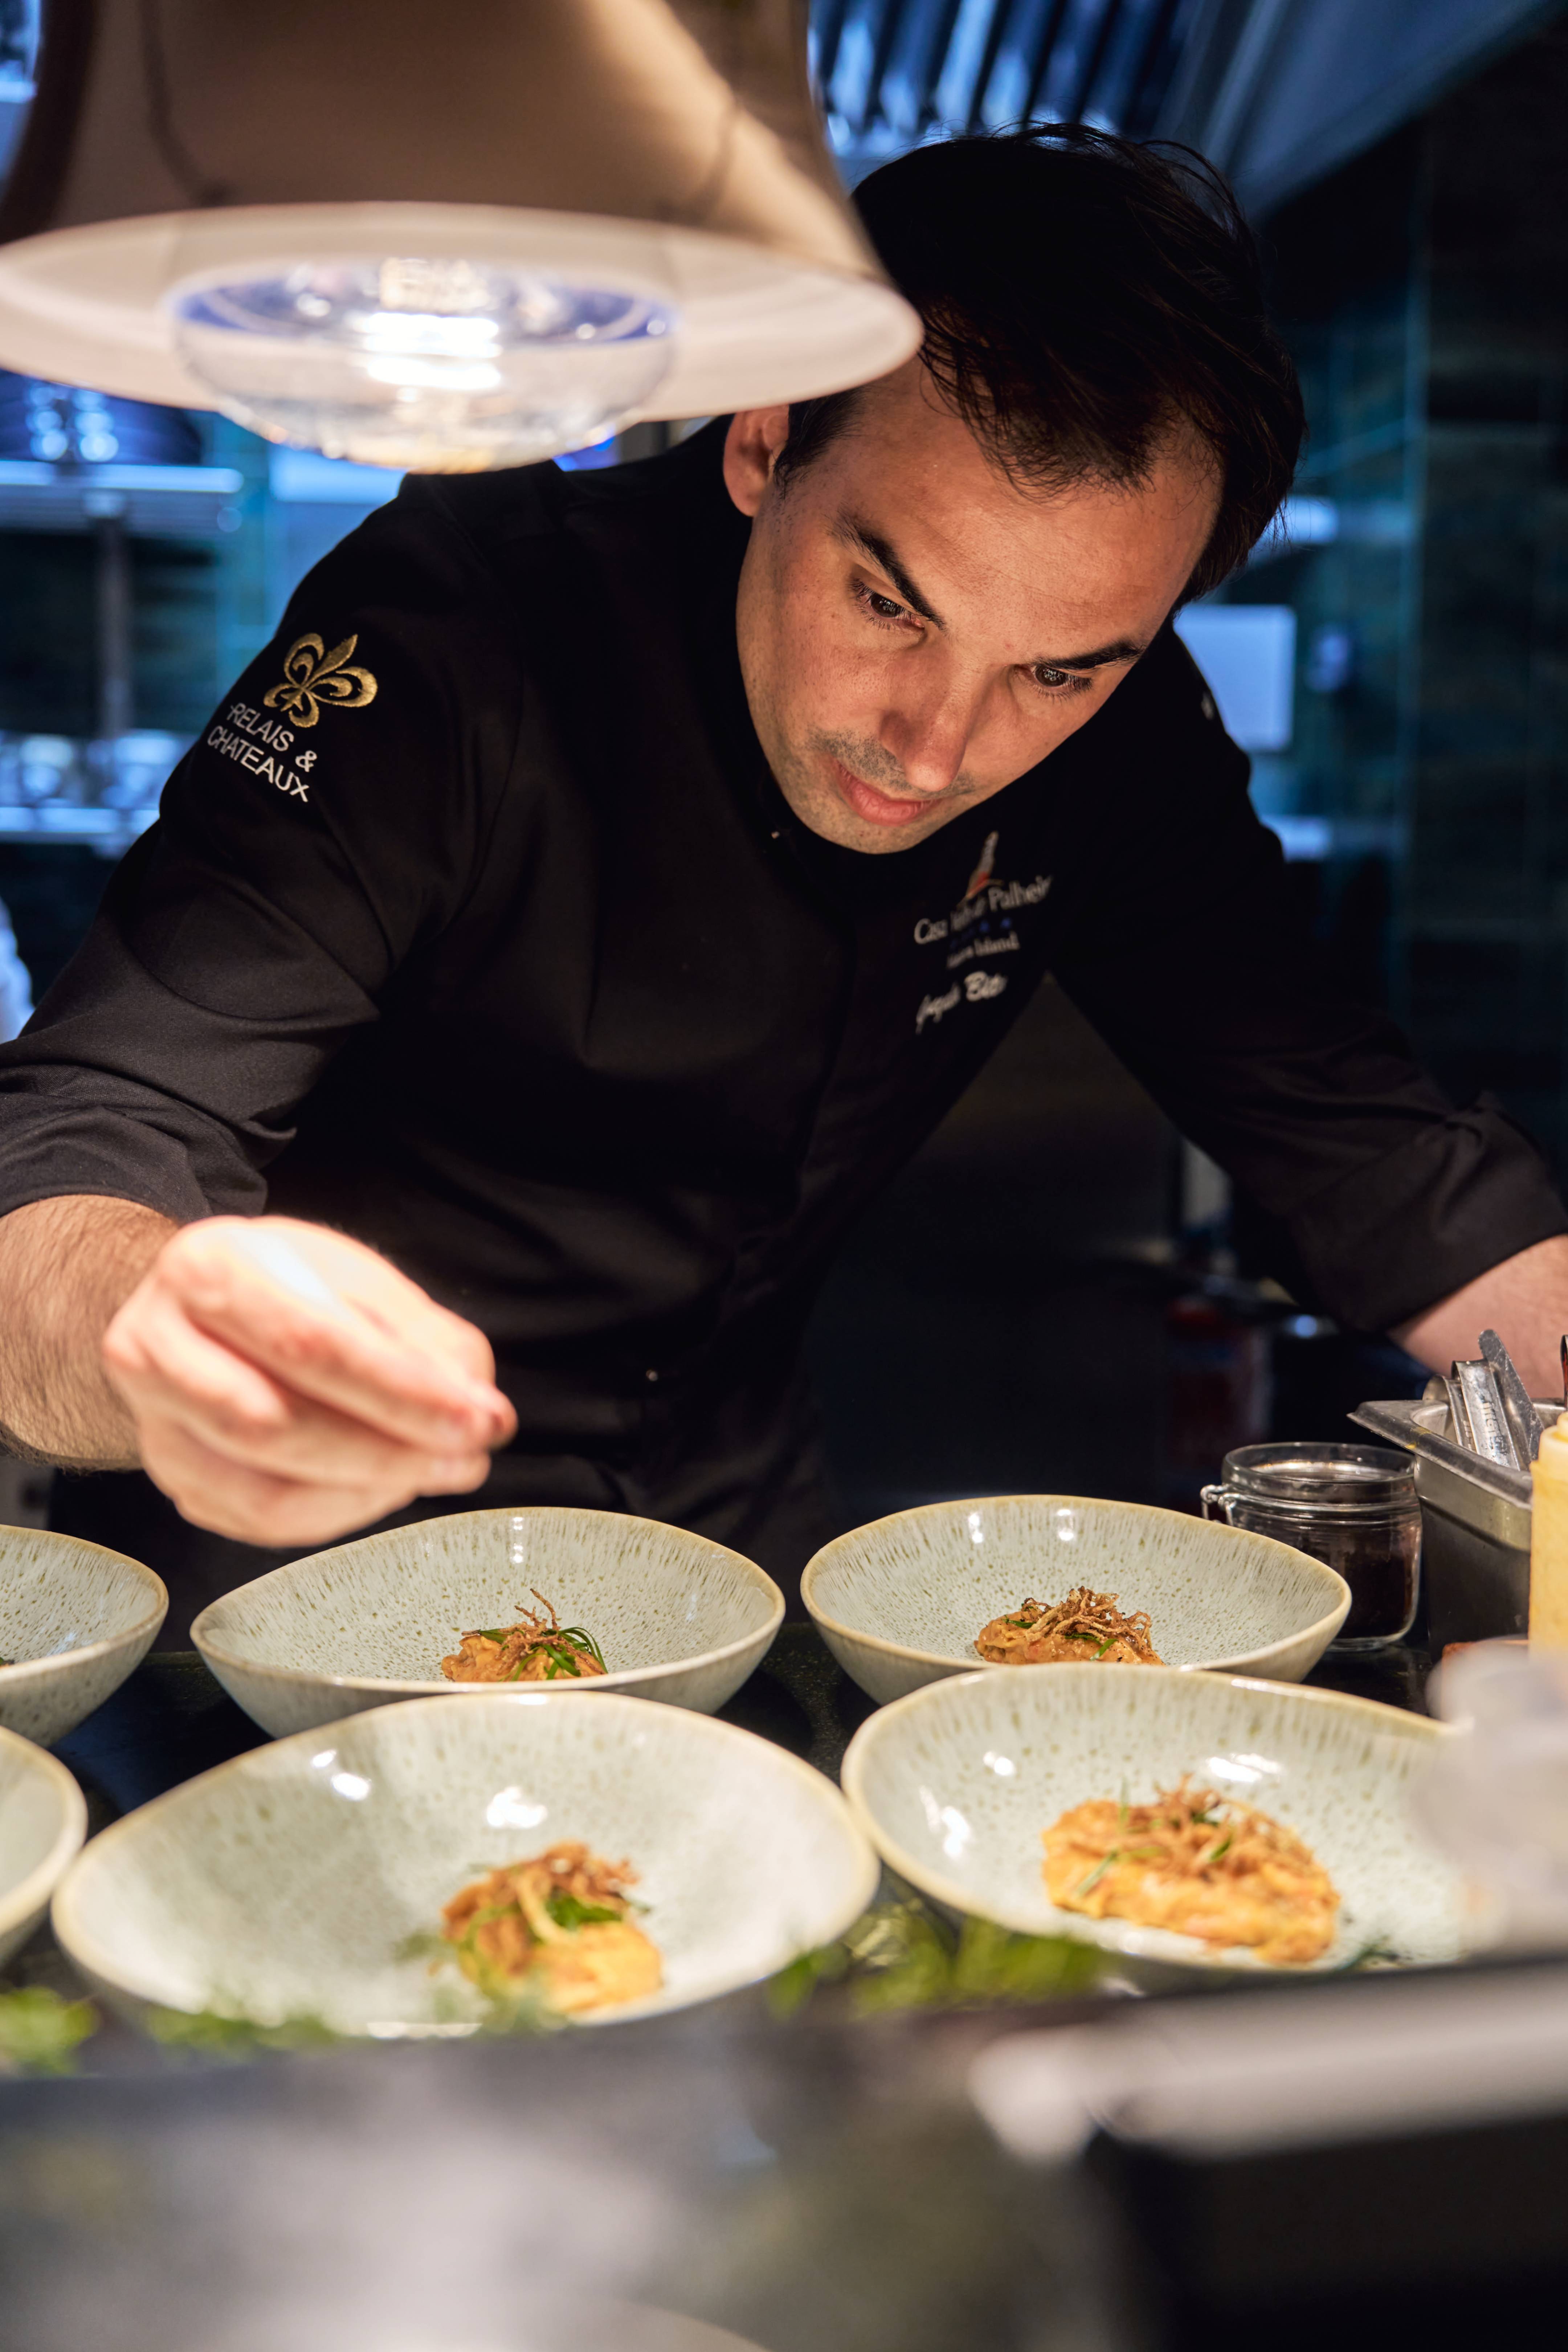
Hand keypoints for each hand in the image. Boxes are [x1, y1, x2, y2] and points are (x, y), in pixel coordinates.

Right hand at [101, 1216, 515, 1547]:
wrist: (193, 1308)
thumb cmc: (284, 1287)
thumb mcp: (354, 1277)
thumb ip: (422, 1336)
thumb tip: (476, 1404)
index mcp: (209, 1269)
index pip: (311, 1343)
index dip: (404, 1392)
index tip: (480, 1419)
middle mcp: (156, 1345)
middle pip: (279, 1425)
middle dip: (392, 1451)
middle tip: (469, 1455)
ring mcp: (154, 1420)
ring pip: (266, 1492)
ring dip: (370, 1492)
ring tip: (436, 1469)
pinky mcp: (172, 1475)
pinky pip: (259, 1520)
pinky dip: (337, 1514)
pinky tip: (383, 1486)